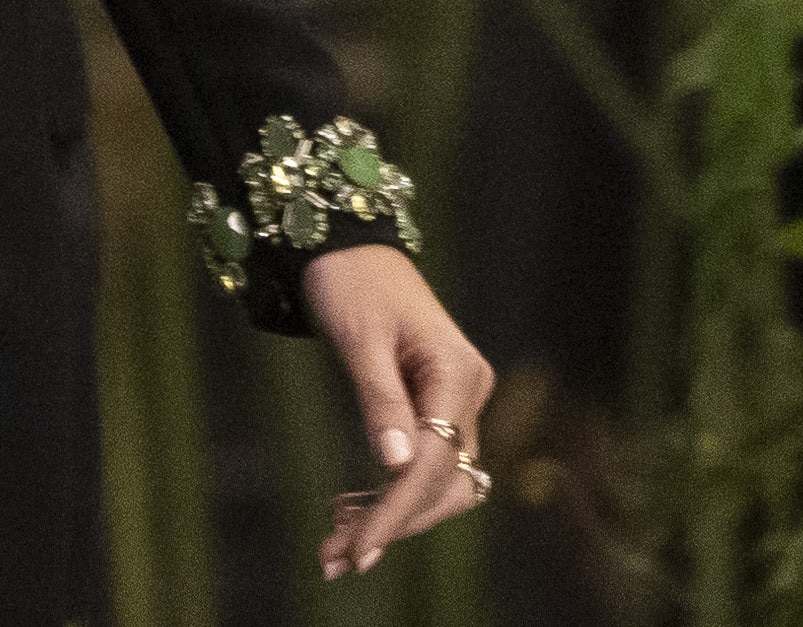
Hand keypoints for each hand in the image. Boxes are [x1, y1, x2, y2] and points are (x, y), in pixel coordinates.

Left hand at [301, 244, 492, 580]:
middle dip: (393, 524)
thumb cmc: (350, 281)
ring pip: (438, 482)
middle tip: (333, 556)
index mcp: (457, 372)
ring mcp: (457, 400)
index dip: (396, 512)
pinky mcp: (438, 405)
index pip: (432, 462)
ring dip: (393, 516)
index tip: (358, 550)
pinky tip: (350, 508)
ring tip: (334, 542)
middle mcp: (468, 391)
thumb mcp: (359, 337)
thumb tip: (394, 466)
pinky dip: (391, 492)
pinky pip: (425, 463)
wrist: (349, 246)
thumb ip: (379, 400)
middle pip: (444, 484)